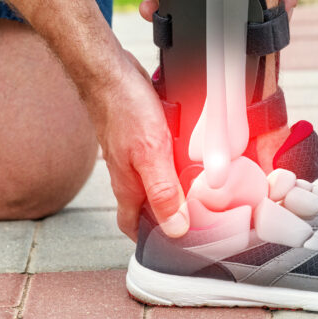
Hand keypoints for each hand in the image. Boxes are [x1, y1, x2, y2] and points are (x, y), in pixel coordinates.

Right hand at [92, 50, 188, 240]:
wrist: (111, 73)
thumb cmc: (125, 109)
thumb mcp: (150, 155)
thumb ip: (162, 192)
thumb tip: (175, 228)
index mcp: (128, 187)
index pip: (133, 225)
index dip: (151, 239)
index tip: (176, 246)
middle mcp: (130, 174)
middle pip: (150, 204)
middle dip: (172, 213)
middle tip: (201, 217)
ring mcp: (137, 155)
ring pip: (159, 180)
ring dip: (179, 187)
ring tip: (206, 189)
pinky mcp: (146, 138)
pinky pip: (163, 158)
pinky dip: (179, 162)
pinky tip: (197, 157)